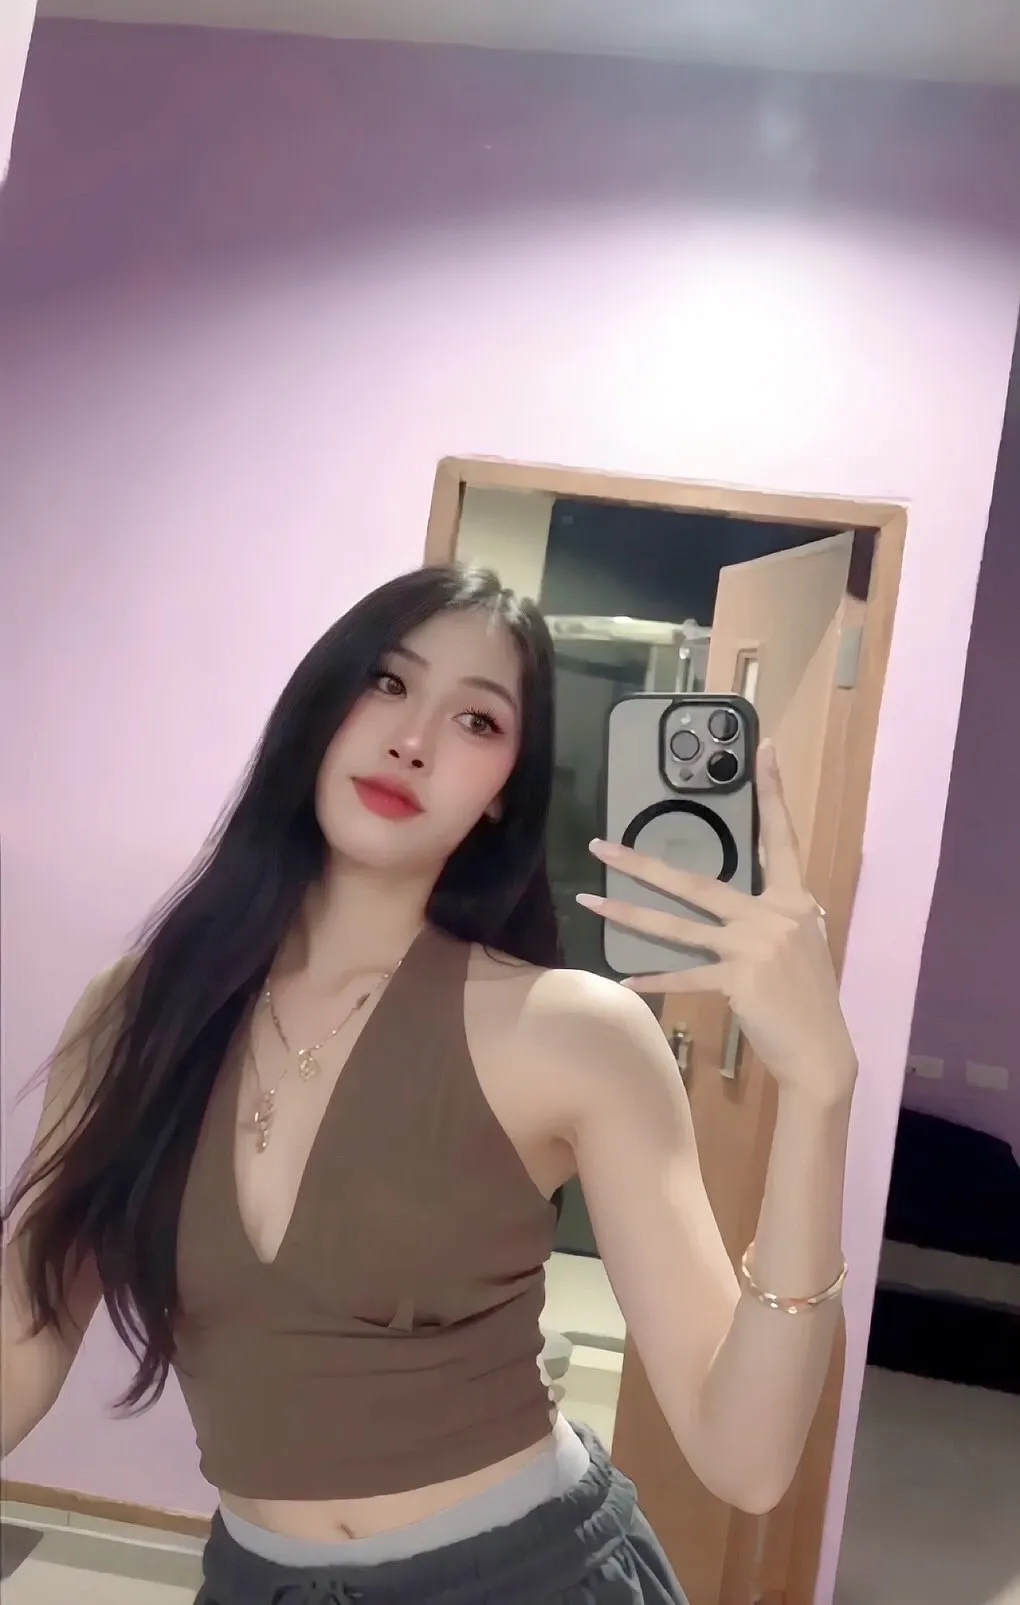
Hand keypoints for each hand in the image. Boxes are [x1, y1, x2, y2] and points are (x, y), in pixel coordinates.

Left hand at [578, 742, 856, 1101]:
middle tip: (601, 845)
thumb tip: (750, 909)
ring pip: (678, 927)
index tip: (766, 748)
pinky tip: (626, 981)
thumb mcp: (803, 944)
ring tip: (592, 902)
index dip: (773, 792)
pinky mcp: (737, 981)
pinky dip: (655, 981)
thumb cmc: (809, 997)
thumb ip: (776, 918)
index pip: (780, 836)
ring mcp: (752, 946)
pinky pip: (684, 978)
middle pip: (698, 882)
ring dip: (630, 914)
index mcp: (792, 899)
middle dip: (643, 863)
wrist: (822, 1049)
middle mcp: (771, 915)